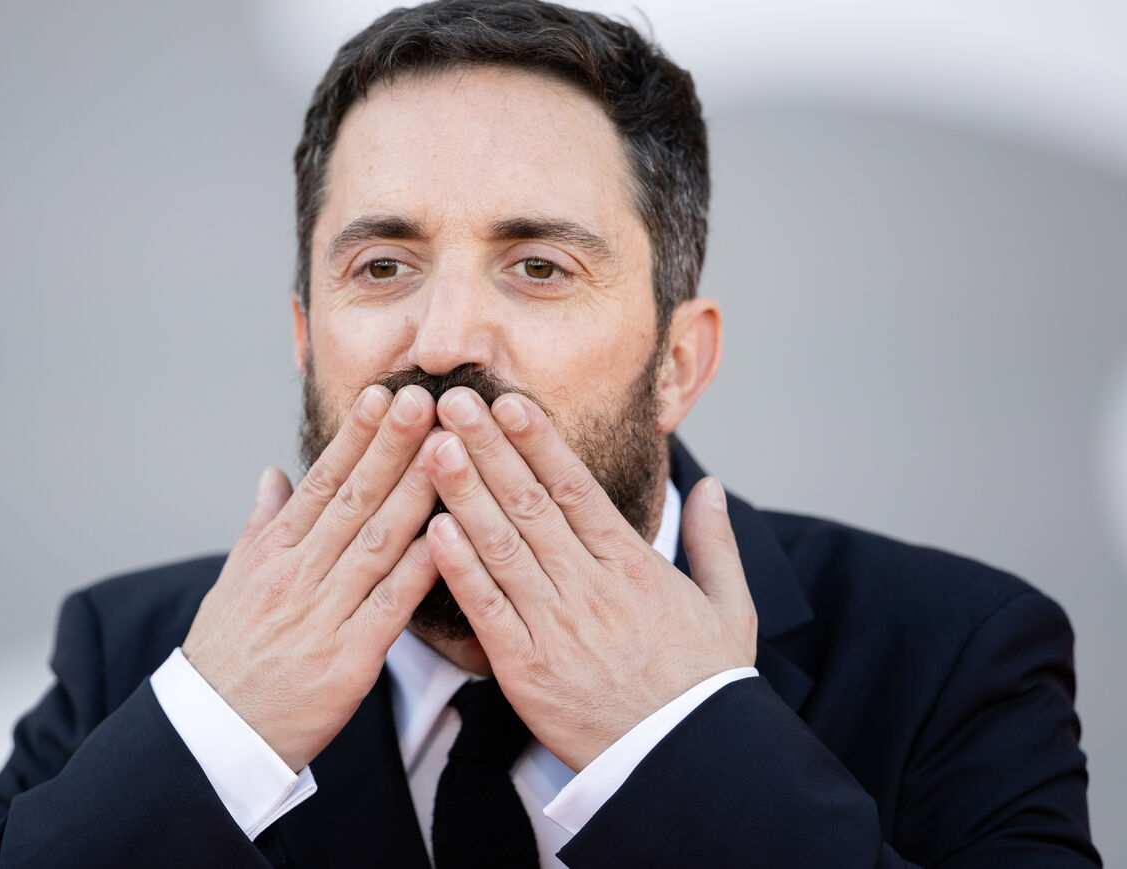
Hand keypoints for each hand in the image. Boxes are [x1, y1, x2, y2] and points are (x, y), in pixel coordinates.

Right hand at [182, 385, 440, 770]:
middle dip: (391, 446)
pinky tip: (447, 536)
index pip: (322, 481)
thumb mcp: (234, 580)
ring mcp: (323, 615)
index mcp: (274, 552)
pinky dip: (418, 570)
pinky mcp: (347, 660)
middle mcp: (297, 575)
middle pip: (353, 500)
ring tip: (445, 449)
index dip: (356, 436)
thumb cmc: (230, 653)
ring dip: (414, 492)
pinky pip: (389, 607)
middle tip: (424, 398)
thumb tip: (275, 472)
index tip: (385, 393)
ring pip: (376, 542)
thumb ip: (262, 523)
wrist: (216, 733)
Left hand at [421, 388, 756, 770]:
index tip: (507, 400)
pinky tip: (433, 529)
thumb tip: (712, 485)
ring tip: (432, 446)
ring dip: (464, 493)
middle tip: (451, 400)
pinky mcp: (525, 668)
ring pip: (501, 546)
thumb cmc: (704, 684)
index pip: (574, 488)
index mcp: (632, 564)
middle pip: (528, 503)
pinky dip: (459, 569)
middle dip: (487, 447)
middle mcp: (589, 586)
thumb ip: (714, 540)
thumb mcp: (730, 606)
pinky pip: (486, 610)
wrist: (685, 761)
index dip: (537, 441)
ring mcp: (555, 626)